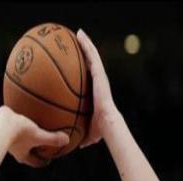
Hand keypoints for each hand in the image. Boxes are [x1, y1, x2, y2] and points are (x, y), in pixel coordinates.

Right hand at [0, 106, 69, 166]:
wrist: (0, 123)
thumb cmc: (19, 132)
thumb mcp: (38, 135)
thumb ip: (52, 139)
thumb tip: (66, 140)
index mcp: (23, 155)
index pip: (35, 162)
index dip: (43, 162)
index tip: (49, 159)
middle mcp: (15, 150)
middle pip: (28, 153)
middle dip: (36, 150)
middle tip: (44, 147)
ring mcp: (9, 141)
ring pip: (21, 141)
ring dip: (28, 138)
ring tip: (34, 131)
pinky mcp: (4, 130)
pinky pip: (16, 129)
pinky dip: (22, 125)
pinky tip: (25, 116)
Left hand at [76, 29, 119, 147]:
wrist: (106, 123)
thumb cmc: (98, 128)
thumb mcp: (87, 130)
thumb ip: (82, 134)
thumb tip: (77, 146)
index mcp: (95, 91)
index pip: (88, 77)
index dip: (84, 67)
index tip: (76, 61)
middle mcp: (98, 81)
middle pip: (90, 63)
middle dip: (84, 51)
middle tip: (76, 42)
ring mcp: (99, 76)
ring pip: (92, 56)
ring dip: (85, 43)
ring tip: (77, 33)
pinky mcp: (99, 74)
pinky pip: (91, 56)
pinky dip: (86, 45)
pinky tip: (80, 36)